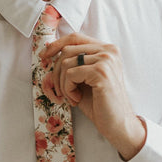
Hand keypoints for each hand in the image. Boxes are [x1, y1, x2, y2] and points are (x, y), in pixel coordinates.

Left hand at [42, 33, 145, 160]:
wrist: (117, 123)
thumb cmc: (99, 103)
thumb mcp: (83, 79)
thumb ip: (71, 64)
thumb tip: (47, 53)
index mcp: (106, 49)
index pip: (75, 37)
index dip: (56, 44)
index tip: (44, 56)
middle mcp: (108, 50)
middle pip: (67, 50)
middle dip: (56, 72)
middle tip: (60, 90)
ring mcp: (106, 60)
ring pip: (66, 63)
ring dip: (62, 84)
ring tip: (72, 97)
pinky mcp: (101, 72)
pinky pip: (70, 75)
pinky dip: (68, 89)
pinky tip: (77, 99)